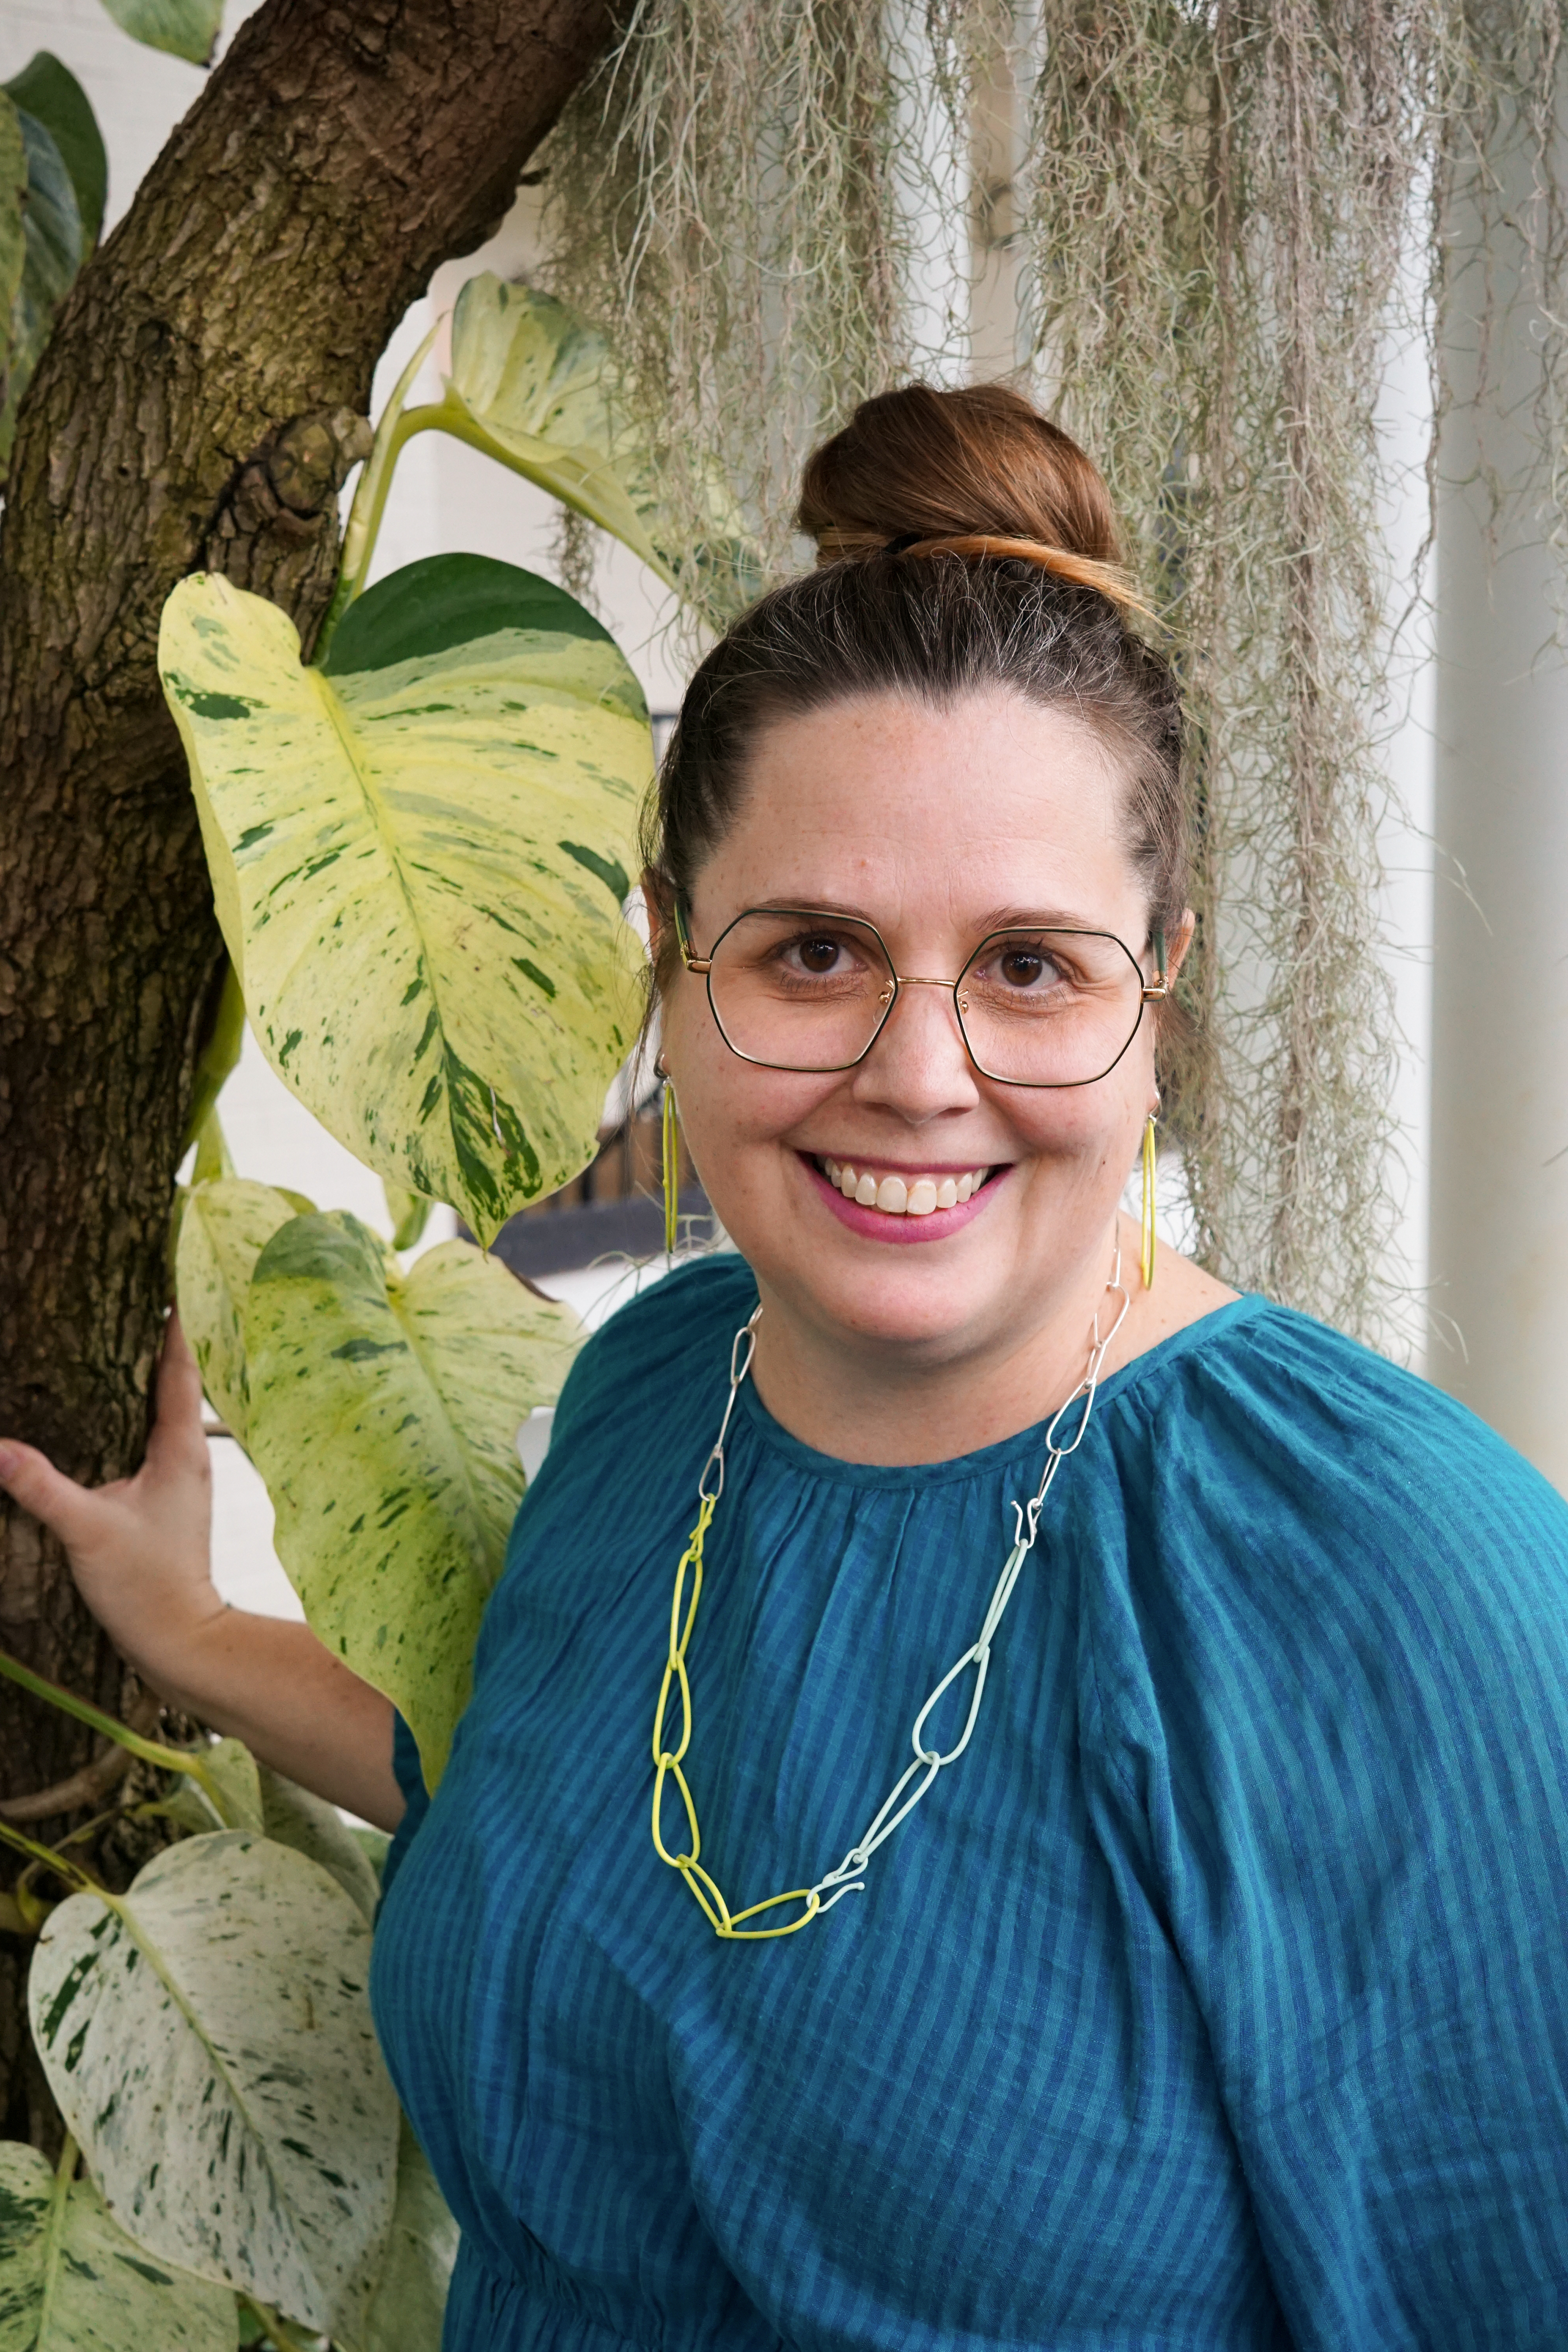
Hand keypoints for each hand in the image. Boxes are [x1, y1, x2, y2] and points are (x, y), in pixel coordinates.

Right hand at [0, 1313, 224, 1698]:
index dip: (176, 1316)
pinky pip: (155, 1430)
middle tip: (147, 1283)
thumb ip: (40, 1487)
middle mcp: (189, 1451)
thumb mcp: (86, 1531)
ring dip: (152, 1367)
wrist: (180, 1638)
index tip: (174, 1271)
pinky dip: (139, 1404)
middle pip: (179, 1373)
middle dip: (162, 1330)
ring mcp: (180, 1473)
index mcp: (181, 1446)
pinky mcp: (166, 1494)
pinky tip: (114, 1403)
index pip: (181, 1364)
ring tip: (129, 1328)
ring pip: (169, 1402)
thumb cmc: (146, 1586)